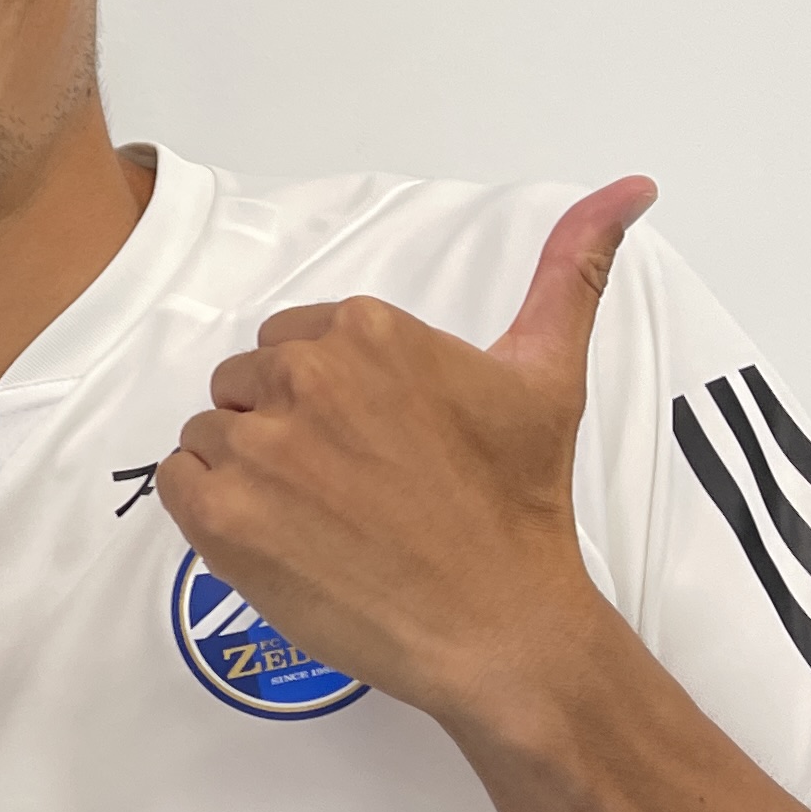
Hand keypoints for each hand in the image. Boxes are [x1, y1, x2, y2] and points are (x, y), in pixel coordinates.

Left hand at [154, 177, 656, 725]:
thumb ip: (571, 270)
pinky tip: (274, 536)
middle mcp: (305, 375)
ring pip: (213, 432)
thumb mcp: (549, 374)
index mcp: (368, 330)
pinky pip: (177, 480)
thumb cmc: (523, 505)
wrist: (501, 626)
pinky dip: (209, 508)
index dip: (327, 396)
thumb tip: (633, 185)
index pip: (296, 340)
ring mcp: (259, 447)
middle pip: (248, 382)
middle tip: (349, 487)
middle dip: (285, 427)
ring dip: (248, 471)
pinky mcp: (221, 515)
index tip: (372, 443)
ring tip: (318, 518)